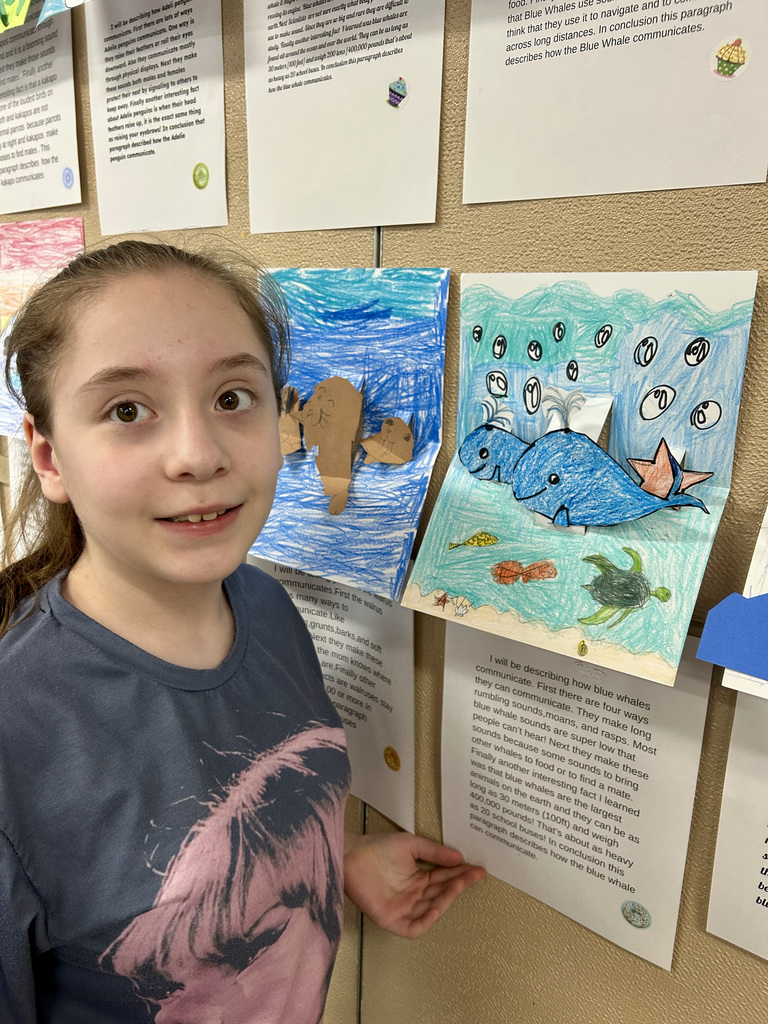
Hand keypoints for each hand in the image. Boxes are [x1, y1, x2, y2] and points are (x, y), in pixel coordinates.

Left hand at [343, 830, 485, 937]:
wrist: (351, 855)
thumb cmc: (378, 848)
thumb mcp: (410, 844)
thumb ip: (434, 852)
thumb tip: (459, 857)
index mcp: (418, 878)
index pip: (444, 878)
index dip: (461, 874)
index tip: (479, 868)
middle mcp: (413, 895)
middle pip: (441, 893)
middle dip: (458, 884)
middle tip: (473, 874)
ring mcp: (403, 908)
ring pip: (431, 909)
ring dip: (446, 898)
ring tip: (459, 883)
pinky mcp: (391, 919)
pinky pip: (413, 926)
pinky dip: (426, 921)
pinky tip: (437, 908)